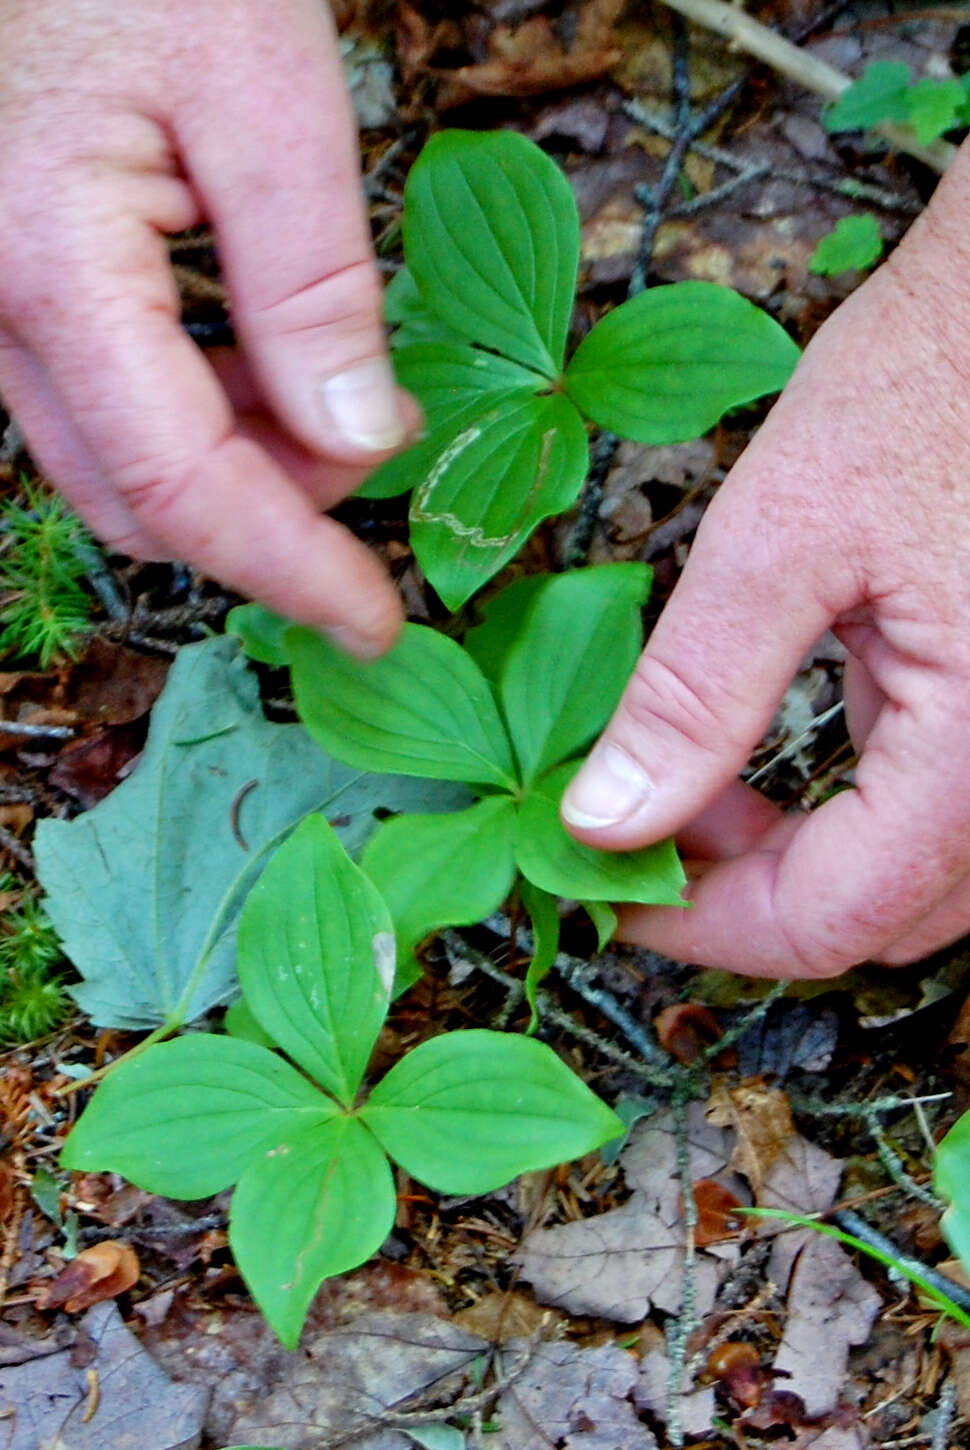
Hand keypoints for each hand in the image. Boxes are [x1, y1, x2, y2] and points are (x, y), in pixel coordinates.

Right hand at [0, 0, 415, 656]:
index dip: (289, 567)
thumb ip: (310, 284)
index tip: (377, 621)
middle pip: (141, 496)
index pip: (182, 486)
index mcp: (51, 265)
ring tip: (334, 394)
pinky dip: (197, 417)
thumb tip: (358, 441)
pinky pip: (103, 402)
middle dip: (273, 511)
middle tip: (377, 450)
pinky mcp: (12, 284)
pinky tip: (266, 365)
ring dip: (237, 467)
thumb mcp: (264, 94)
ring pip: (117, 461)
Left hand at [563, 142, 969, 976]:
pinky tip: (758, 751)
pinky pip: (932, 808)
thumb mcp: (786, 531)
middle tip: (637, 841)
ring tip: (687, 791)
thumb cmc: (933, 378)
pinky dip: (843, 808)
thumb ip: (697, 693)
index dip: (704, 927)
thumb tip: (604, 820)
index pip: (833, 919)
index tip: (608, 898)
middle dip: (747, 898)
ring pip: (911, 874)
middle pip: (882, 917)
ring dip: (796, 860)